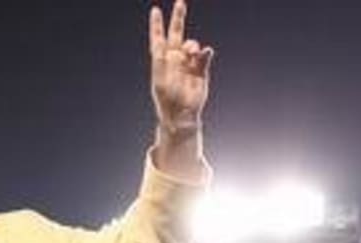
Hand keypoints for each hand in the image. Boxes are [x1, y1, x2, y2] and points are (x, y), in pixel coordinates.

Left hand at [149, 0, 213, 132]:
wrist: (181, 114)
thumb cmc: (167, 99)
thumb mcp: (160, 79)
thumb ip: (167, 61)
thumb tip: (181, 47)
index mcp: (162, 60)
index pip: (158, 38)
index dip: (156, 25)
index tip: (155, 10)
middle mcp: (175, 59)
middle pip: (176, 34)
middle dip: (178, 18)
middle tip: (180, 2)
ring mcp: (188, 64)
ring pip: (191, 45)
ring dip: (191, 45)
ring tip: (192, 52)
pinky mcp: (201, 71)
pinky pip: (204, 58)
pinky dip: (205, 54)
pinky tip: (205, 52)